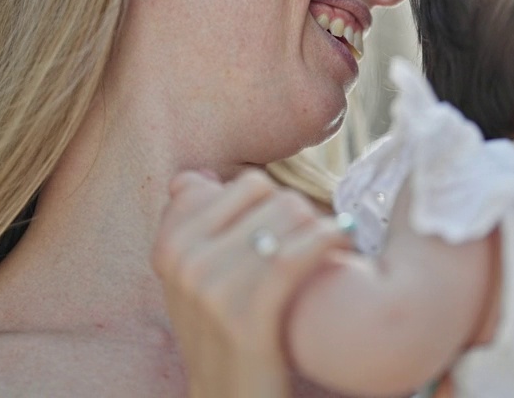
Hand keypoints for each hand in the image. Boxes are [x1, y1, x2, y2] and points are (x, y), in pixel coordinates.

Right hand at [152, 169, 352, 397]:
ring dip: (318, 226)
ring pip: (287, 215)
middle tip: (312, 240)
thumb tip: (193, 177)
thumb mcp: (193, 281)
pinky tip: (343, 238)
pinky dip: (328, 239)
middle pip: (267, 193)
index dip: (277, 202)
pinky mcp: (245, 317)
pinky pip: (295, 254)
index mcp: (170, 246)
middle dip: (298, 212)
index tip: (289, 226)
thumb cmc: (225, 336)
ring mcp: (211, 290)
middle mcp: (184, 262)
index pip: (243, 185)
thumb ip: (191, 225)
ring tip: (328, 246)